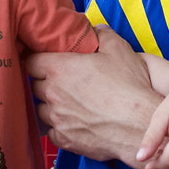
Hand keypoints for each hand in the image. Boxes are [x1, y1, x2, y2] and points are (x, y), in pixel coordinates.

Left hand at [26, 25, 159, 163]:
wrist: (138, 125)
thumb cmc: (129, 87)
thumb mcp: (119, 50)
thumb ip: (103, 34)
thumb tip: (97, 29)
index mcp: (60, 69)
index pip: (30, 61)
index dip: (37, 60)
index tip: (45, 61)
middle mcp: (53, 94)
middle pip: (35, 85)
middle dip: (45, 82)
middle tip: (62, 81)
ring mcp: (57, 118)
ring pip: (41, 109)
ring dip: (51, 105)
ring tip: (70, 102)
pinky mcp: (64, 139)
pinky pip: (52, 131)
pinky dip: (59, 127)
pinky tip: (74, 122)